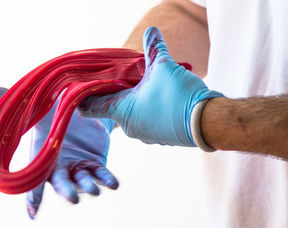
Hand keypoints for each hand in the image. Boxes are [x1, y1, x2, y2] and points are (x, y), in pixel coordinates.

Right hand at [0, 87, 117, 218]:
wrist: (80, 112)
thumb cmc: (53, 116)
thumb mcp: (36, 111)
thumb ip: (15, 105)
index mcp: (43, 159)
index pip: (35, 181)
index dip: (33, 197)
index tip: (32, 214)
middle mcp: (61, 167)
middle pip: (62, 183)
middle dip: (66, 191)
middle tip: (72, 198)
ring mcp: (79, 168)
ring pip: (83, 181)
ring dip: (89, 186)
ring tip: (95, 190)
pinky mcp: (96, 164)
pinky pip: (102, 174)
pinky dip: (107, 179)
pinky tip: (114, 184)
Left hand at [79, 27, 223, 146]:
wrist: (207, 121)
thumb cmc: (179, 96)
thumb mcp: (164, 66)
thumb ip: (154, 48)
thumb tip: (151, 31)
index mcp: (122, 111)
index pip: (91, 107)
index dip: (83, 97)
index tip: (80, 91)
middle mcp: (130, 127)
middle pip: (115, 108)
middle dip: (119, 92)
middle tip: (127, 77)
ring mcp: (146, 135)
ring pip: (134, 114)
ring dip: (138, 101)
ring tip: (150, 86)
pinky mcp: (161, 138)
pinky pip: (149, 121)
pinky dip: (151, 110)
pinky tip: (163, 99)